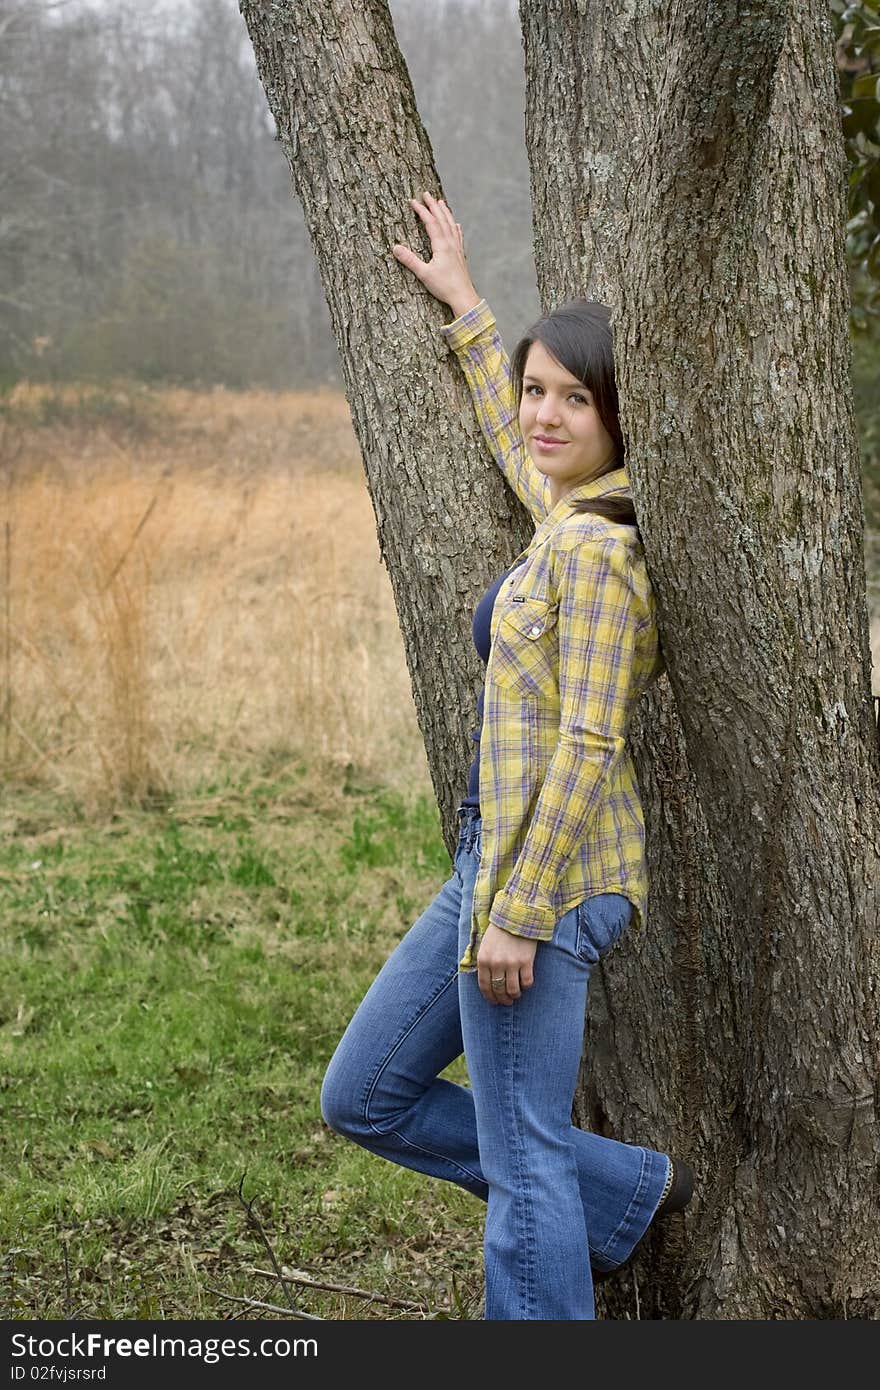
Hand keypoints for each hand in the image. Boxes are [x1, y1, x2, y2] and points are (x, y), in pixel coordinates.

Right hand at [392, 191, 481, 318]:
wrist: (463, 297)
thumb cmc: (444, 287)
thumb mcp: (424, 274)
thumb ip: (410, 260)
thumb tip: (395, 248)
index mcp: (441, 246)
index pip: (431, 223)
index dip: (422, 211)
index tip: (413, 201)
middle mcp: (451, 244)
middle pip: (442, 219)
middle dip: (433, 206)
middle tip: (426, 194)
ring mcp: (457, 249)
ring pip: (451, 225)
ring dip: (445, 212)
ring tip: (441, 202)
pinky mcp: (460, 256)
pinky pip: (458, 236)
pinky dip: (455, 227)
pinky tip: (456, 224)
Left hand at [476, 923, 537, 1005]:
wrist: (517, 916)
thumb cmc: (499, 931)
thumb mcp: (484, 945)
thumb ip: (483, 962)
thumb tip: (485, 981)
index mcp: (483, 960)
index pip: (484, 985)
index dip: (489, 997)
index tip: (494, 1001)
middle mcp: (496, 963)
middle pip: (498, 990)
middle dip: (502, 999)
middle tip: (506, 1002)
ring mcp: (512, 963)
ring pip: (513, 990)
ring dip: (514, 996)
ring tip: (516, 995)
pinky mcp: (526, 961)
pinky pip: (527, 982)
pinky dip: (526, 986)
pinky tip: (525, 984)